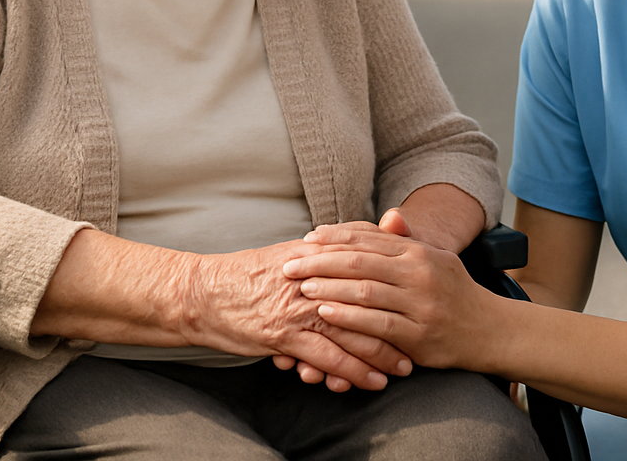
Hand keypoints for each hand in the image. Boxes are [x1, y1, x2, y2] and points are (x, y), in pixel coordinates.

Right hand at [186, 239, 412, 391]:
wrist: (203, 292)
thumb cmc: (246, 275)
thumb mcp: (286, 255)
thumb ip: (322, 252)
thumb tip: (354, 243)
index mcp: (315, 255)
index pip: (366, 267)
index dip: (395, 284)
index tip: (418, 298)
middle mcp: (312, 279)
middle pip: (367, 301)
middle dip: (397, 321)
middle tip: (423, 338)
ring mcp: (298, 307)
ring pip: (353, 332)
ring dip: (382, 352)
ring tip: (405, 367)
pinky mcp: (284, 335)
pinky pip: (327, 357)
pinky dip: (352, 371)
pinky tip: (371, 382)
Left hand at [280, 223, 500, 371]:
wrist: (489, 329)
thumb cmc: (453, 291)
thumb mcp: (435, 259)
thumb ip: (407, 241)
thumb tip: (388, 216)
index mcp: (418, 252)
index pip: (367, 240)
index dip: (333, 239)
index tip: (306, 241)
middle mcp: (419, 273)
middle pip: (359, 262)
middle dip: (319, 263)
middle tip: (289, 266)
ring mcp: (420, 304)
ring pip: (365, 291)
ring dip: (328, 288)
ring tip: (301, 288)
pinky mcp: (419, 335)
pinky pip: (376, 324)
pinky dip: (348, 317)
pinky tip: (326, 313)